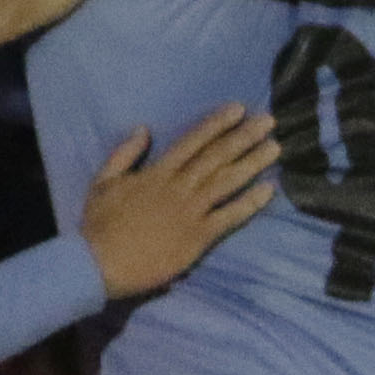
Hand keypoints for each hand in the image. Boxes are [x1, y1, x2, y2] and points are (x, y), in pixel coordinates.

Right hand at [79, 104, 280, 297]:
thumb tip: (143, 129)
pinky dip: (250, 203)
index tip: (238, 109)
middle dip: (244, 137)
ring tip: (275, 147)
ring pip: (227, 181)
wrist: (100, 265)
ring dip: (253, 163)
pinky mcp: (198, 237)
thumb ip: (124, 154)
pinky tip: (269, 190)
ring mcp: (191, 212)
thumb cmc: (99, 226)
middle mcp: (179, 187)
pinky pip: (229, 217)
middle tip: (269, 121)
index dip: (217, 124)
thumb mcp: (103, 182)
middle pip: (217, 157)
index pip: (193, 141)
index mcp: (157, 173)